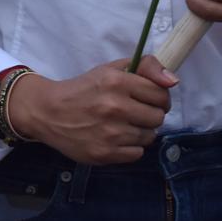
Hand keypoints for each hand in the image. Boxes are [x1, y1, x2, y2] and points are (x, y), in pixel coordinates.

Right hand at [3, 56, 177, 165]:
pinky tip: (115, 138)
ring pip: (149, 137)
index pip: (161, 94)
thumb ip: (145, 67)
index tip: (147, 98)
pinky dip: (130, 147)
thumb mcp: (110, 69)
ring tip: (122, 125)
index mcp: (117, 82)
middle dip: (149, 114)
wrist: (48, 112)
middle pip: (158, 117)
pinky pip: (137, 153)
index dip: (158, 97)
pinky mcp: (105, 154)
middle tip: (133, 112)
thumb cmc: (83, 89)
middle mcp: (115, 107)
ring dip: (139, 131)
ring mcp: (110, 133)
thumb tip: (174, 81)